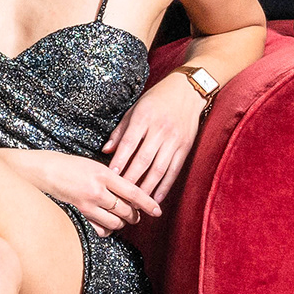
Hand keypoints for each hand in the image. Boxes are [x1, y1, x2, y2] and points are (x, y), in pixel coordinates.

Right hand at [5, 149, 168, 233]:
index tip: (158, 211)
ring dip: (122, 223)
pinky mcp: (79, 214)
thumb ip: (112, 178)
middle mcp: (97, 190)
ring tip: (122, 218)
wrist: (43, 171)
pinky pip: (100, 229)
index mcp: (103, 173)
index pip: (133, 192)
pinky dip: (107, 229)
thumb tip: (131, 192)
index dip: (148, 203)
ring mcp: (87, 204)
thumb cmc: (69, 165)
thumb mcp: (93, 165)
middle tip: (136, 214)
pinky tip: (106, 223)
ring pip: (116, 222)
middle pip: (127, 211)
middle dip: (135, 215)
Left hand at [102, 75, 211, 206]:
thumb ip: (120, 131)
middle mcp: (160, 130)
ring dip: (147, 187)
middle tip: (121, 195)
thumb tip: (106, 150)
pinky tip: (156, 198)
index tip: (111, 176)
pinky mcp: (185, 147)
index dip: (120, 160)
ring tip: (137, 202)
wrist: (187, 91)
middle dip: (131, 179)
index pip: (129, 143)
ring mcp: (174, 140)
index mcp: (144, 118)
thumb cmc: (156, 99)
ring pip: (159, 168)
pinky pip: (174, 170)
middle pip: (143, 159)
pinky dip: (165, 186)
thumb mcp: (135, 109)